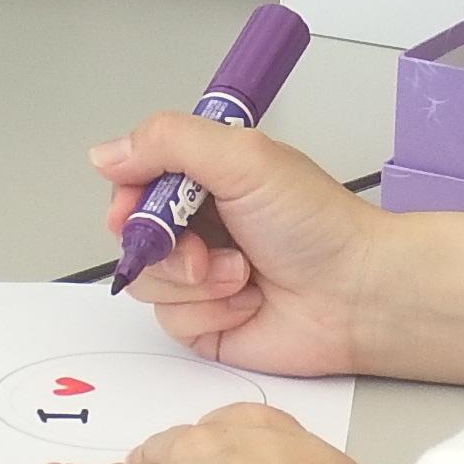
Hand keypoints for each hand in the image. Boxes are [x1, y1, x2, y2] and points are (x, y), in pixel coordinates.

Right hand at [92, 114, 381, 377]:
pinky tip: (248, 302)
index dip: (128, 197)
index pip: (135, 181)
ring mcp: (201, 276)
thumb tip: (106, 153)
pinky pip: (171, 320)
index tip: (134, 208)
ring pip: (147, 281)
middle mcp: (200, 225)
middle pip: (132, 235)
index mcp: (207, 178)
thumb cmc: (316, 223)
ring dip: (193, 280)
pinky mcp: (207, 322)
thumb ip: (169, 142)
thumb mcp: (243, 158)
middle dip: (164, 245)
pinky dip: (210, 311)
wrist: (357, 294)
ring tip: (243, 274)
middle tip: (201, 249)